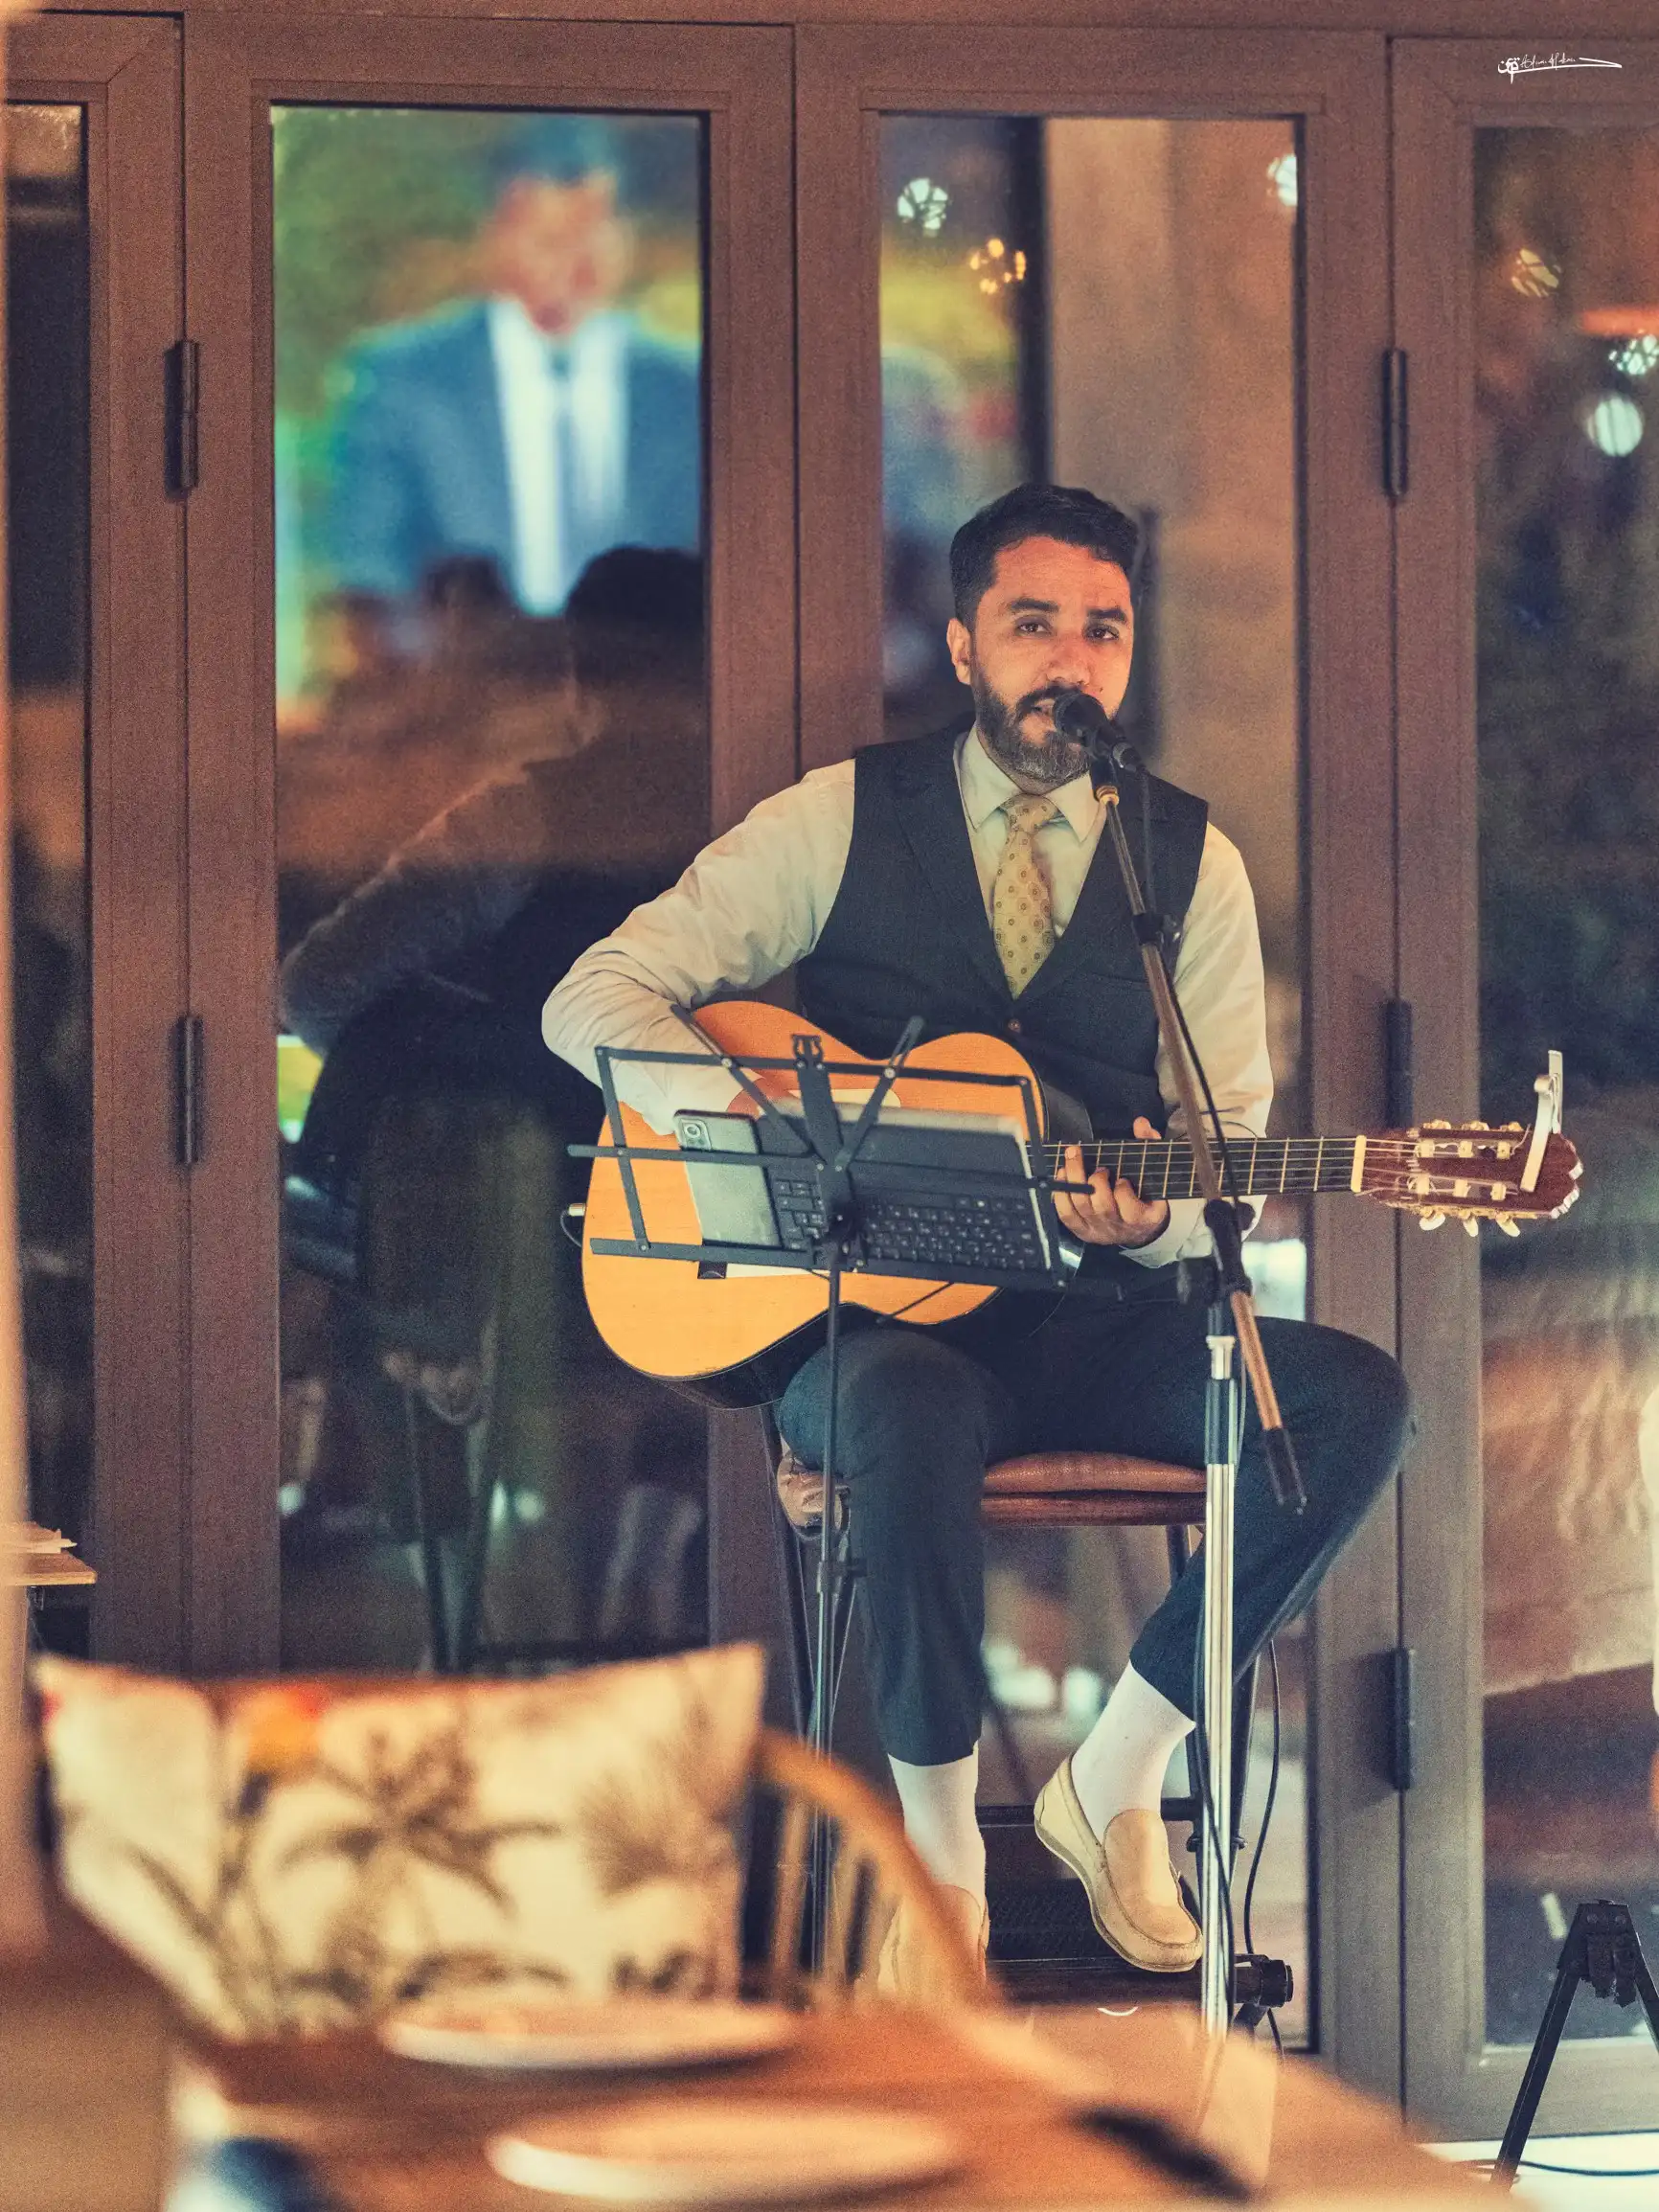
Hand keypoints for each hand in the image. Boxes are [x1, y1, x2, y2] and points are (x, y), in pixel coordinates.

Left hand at [1052, 1116, 1170, 1247]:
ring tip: (1073, 1160)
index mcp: (1144, 1218)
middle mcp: (1120, 1228)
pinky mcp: (1083, 1231)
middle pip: (1101, 1206)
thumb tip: (1140, 1123)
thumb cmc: (1144, 1195)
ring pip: (1081, 1207)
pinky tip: (1062, 1176)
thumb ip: (1149, 1145)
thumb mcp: (1153, 1173)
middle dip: (1095, 1181)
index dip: (1123, 1191)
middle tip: (1097, 1165)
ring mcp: (1100, 1231)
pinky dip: (1061, 1195)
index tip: (1122, 1177)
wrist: (1138, 1228)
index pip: (1130, 1209)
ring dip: (1074, 1181)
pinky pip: (1066, 1215)